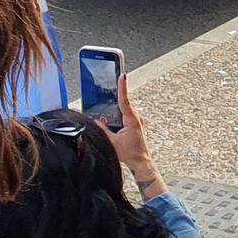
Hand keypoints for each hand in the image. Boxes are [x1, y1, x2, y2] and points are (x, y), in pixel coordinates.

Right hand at [97, 76, 158, 193]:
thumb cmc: (130, 154)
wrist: (141, 162)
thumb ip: (103, 130)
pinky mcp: (135, 125)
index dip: (122, 87)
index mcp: (132, 120)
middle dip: (115, 97)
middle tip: (110, 85)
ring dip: (114, 109)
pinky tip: (109, 120)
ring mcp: (136, 121)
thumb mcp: (112, 142)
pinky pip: (124, 117)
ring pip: (123, 111)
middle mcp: (136, 118)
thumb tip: (97, 121)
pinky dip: (116, 116)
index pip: (125, 100)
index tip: (122, 76)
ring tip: (105, 107)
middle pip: (123, 104)